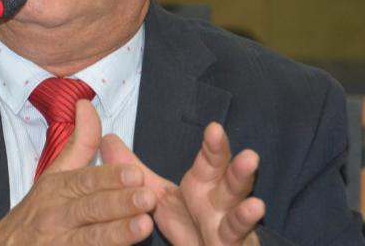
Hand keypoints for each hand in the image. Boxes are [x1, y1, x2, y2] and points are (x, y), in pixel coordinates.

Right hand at [0, 100, 155, 244]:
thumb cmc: (37, 213)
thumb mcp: (53, 175)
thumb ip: (79, 143)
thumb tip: (86, 104)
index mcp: (57, 190)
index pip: (84, 181)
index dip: (110, 177)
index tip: (135, 173)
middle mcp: (56, 217)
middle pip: (89, 209)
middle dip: (118, 203)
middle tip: (147, 197)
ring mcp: (59, 245)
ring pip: (89, 240)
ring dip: (117, 233)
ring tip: (143, 226)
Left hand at [101, 122, 263, 245]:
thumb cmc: (187, 224)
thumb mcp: (156, 196)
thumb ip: (135, 171)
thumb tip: (108, 140)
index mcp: (203, 186)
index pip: (210, 162)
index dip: (213, 148)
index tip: (214, 129)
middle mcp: (220, 203)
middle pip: (231, 184)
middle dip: (240, 171)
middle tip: (250, 156)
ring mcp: (228, 228)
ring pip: (238, 215)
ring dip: (247, 212)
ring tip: (256, 204)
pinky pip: (237, 241)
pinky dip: (243, 232)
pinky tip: (253, 220)